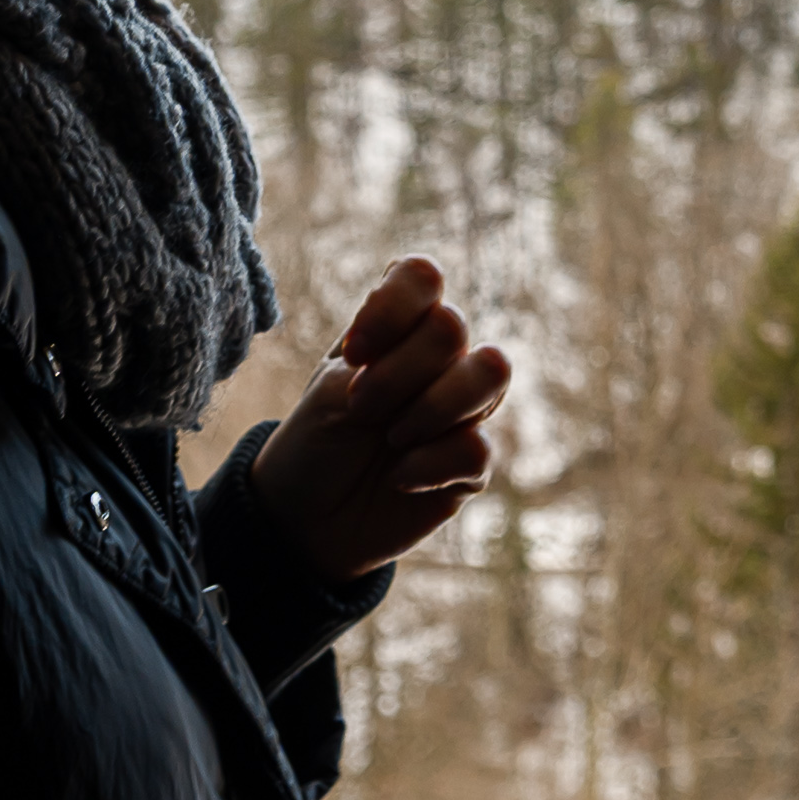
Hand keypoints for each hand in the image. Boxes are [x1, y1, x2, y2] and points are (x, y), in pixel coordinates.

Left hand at [247, 257, 510, 582]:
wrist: (306, 522)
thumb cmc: (314, 444)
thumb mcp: (330, 392)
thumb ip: (386, 363)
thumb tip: (459, 362)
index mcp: (397, 328)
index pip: (422, 277)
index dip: (394, 307)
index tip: (354, 354)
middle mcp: (438, 359)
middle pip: (452, 327)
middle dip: (397, 374)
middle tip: (361, 409)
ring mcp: (462, 409)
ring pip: (492, 372)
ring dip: (432, 407)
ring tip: (392, 439)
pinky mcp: (473, 464)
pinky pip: (479, 447)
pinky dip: (429, 466)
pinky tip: (399, 481)